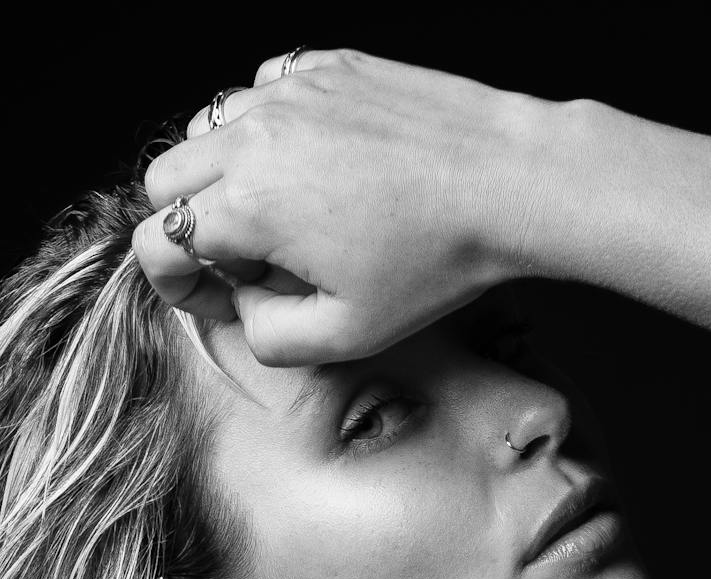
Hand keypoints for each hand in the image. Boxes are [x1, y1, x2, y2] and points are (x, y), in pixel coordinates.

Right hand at [133, 48, 552, 364]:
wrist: (508, 183)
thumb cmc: (439, 261)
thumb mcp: (352, 334)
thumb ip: (272, 336)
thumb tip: (244, 310)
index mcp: (249, 205)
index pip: (158, 241)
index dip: (176, 284)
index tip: (216, 299)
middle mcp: (255, 137)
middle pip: (167, 180)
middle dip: (189, 226)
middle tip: (250, 261)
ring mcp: (289, 92)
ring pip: (208, 127)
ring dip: (225, 175)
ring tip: (285, 213)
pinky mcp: (327, 67)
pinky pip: (263, 89)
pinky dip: (268, 128)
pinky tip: (315, 163)